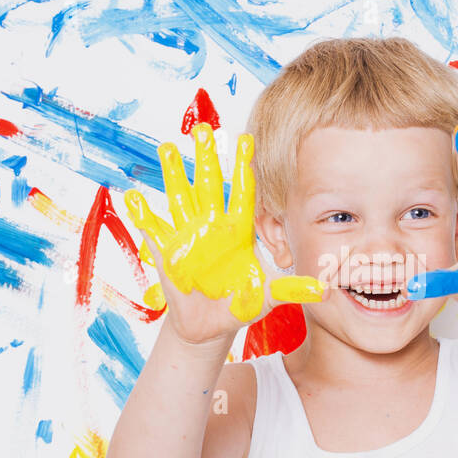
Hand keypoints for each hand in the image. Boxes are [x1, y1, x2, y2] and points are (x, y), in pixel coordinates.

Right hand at [124, 122, 325, 343]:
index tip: (246, 139)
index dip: (243, 168)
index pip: (242, 193)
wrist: (210, 327)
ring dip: (173, 174)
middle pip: (208, 186)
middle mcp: (212, 227)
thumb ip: (292, 290)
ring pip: (180, 198)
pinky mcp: (167, 254)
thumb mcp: (268, 298)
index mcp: (237, 232)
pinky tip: (133, 196)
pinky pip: (154, 231)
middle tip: (203, 130)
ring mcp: (187, 237)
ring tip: (168, 148)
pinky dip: (143, 215)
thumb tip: (324, 290)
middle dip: (205, 159)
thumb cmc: (241, 306)